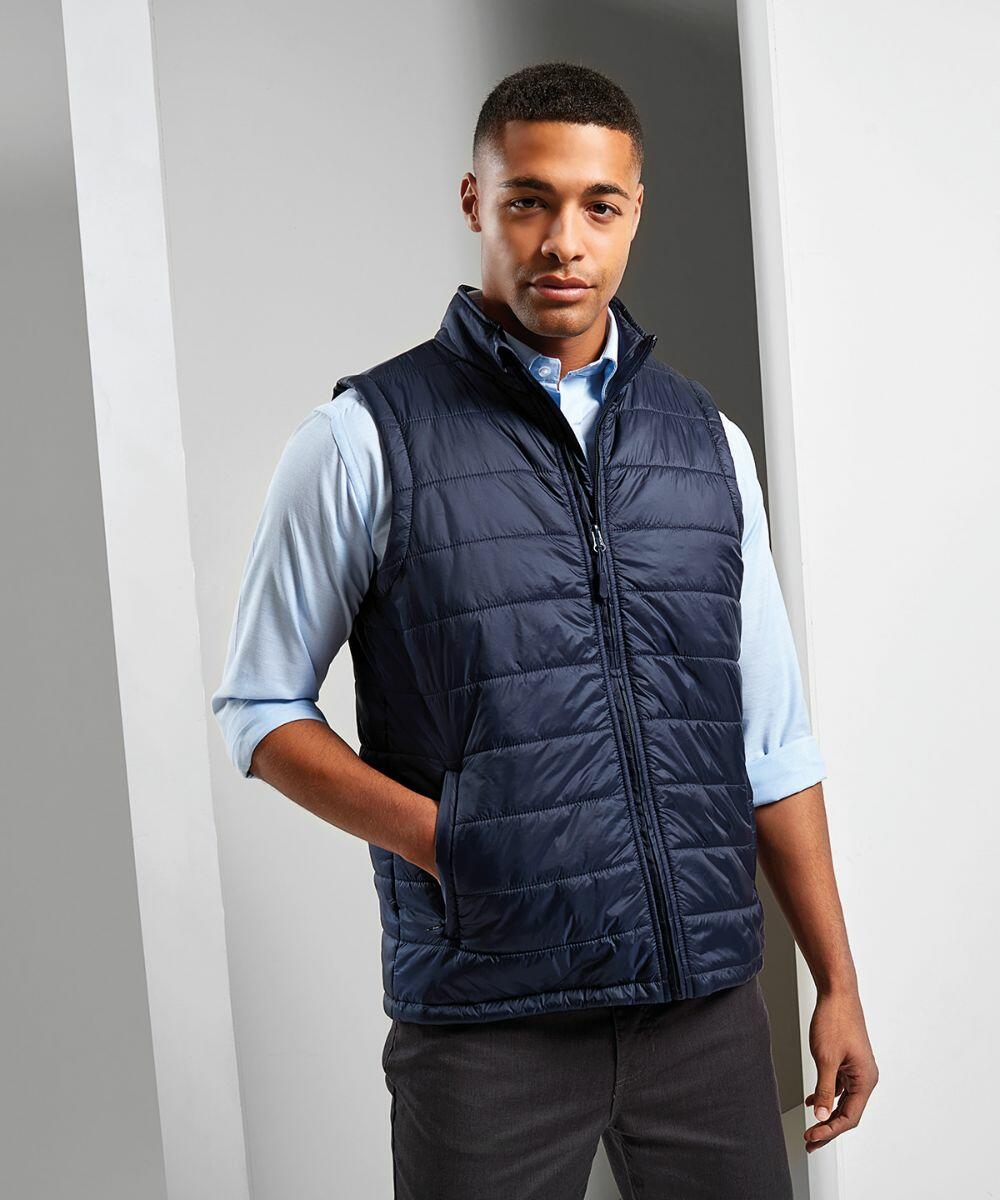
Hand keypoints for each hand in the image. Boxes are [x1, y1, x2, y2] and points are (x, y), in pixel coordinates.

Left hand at [804, 987, 878, 1152]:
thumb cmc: (835, 1021)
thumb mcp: (825, 1059)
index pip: (849, 1117)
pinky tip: (811, 1102)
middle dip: (828, 1128)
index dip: (830, 1130)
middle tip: (809, 1141)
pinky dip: (826, 1096)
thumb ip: (823, 1090)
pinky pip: (839, 1087)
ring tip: (810, 1129)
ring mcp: (857, 1070)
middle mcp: (865, 1077)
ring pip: (842, 1101)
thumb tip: (819, 1116)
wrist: (837, 993)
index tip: (811, 1136)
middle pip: (848, 1113)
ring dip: (826, 1115)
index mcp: (865, 1080)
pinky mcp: (848, 1061)